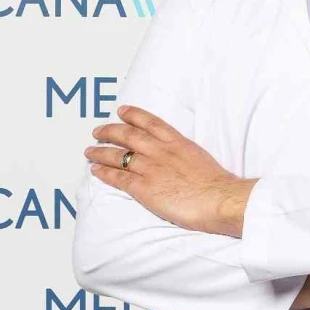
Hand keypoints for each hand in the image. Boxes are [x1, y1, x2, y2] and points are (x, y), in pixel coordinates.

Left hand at [84, 105, 252, 235]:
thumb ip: (186, 156)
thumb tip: (181, 160)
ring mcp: (152, 168)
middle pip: (130, 136)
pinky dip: (105, 172)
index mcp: (178, 143)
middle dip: (111, 131)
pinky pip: (119, 177)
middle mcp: (162, 151)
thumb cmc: (217, 185)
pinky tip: (96, 170)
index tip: (122, 110)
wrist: (220, 199)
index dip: (134, 115)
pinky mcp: (145, 188)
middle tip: (98, 130)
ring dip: (102, 151)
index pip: (151, 123)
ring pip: (120, 155)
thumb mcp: (201, 159)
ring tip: (90, 150)